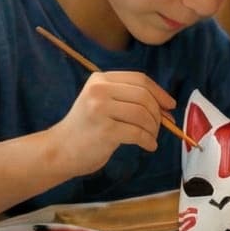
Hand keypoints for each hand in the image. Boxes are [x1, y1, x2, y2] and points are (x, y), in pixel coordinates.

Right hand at [51, 71, 176, 175]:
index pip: (139, 79)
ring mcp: (101, 109)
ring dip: (153, 129)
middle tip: (161, 127)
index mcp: (100, 79)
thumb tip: (166, 108)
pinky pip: (138, 133)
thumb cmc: (85, 129)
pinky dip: (148, 140)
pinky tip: (148, 146)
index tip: (170, 105)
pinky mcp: (105, 130)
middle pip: (143, 96)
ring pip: (143, 114)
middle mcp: (99, 90)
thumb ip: (128, 100)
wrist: (59, 150)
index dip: (159, 92)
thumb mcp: (101, 104)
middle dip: (157, 113)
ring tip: (151, 138)